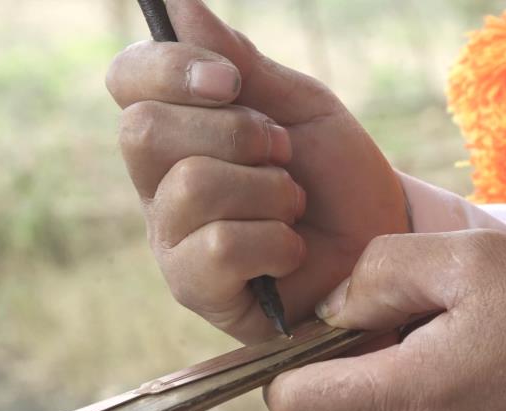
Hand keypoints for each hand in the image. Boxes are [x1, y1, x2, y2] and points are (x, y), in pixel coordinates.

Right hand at [106, 0, 408, 343]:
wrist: (378, 247)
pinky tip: (290, 249)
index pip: (127, 82)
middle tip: (280, 150)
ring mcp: (172, 239)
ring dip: (267, 188)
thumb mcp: (299, 108)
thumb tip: (178, 3)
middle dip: (232, 132)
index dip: (168, 69)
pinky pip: (220, 245)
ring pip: (191, 187)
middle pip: (142, 131)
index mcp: (178, 132)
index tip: (229, 81)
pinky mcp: (197, 288)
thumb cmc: (336, 178)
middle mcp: (160, 184)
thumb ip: (240, 62)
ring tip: (294, 203)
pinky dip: (275, 240)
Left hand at [264, 230, 505, 410]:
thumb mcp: (468, 260)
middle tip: (383, 327)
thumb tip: (332, 309)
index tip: (327, 330)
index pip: (292, 408)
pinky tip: (463, 370)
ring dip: (373, 393)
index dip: (290, 367)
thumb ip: (378, 273)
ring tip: (432, 342)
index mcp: (410, 401)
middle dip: (328, 379)